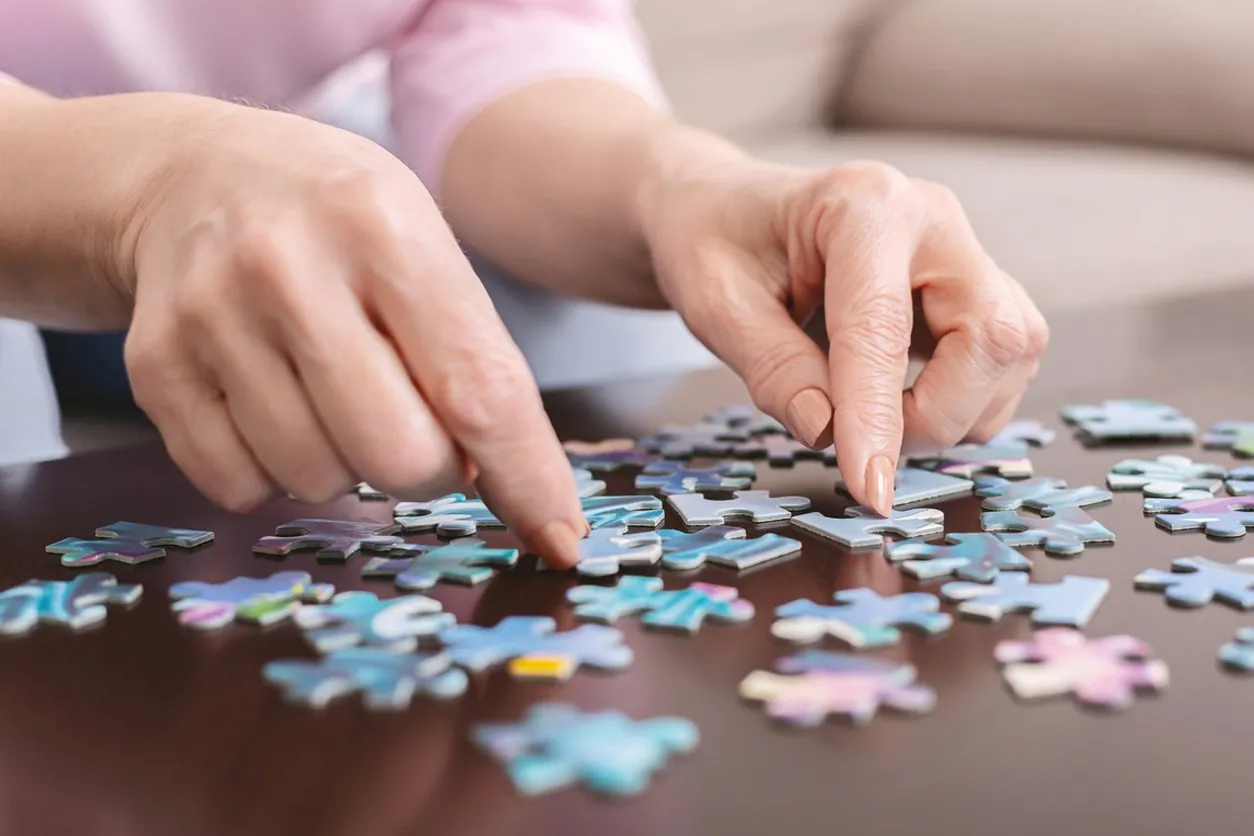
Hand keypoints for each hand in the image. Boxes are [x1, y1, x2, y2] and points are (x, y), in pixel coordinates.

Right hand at [114, 96, 584, 563]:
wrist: (194, 175)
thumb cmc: (341, 224)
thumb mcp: (423, 247)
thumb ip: (467, 357)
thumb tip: (511, 491)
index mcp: (386, 230)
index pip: (476, 388)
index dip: (525, 478)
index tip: (560, 540)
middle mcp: (290, 267)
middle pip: (396, 457)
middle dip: (428, 471)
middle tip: (416, 429)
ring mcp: (212, 316)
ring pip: (315, 480)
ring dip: (345, 466)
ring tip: (332, 395)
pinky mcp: (153, 364)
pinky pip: (236, 486)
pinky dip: (271, 471)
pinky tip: (273, 404)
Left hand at [639, 134, 1048, 514]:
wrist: (726, 208)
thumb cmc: (715, 240)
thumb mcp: (715, 303)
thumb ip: (772, 368)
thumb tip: (825, 432)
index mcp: (863, 206)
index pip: (884, 327)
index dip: (877, 416)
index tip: (870, 489)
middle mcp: (931, 219)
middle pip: (991, 336)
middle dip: (935, 414)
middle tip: (858, 442)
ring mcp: (963, 252)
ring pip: (1008, 358)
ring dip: (949, 413)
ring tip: (866, 411)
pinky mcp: (975, 289)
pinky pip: (1001, 365)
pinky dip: (957, 404)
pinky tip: (896, 395)